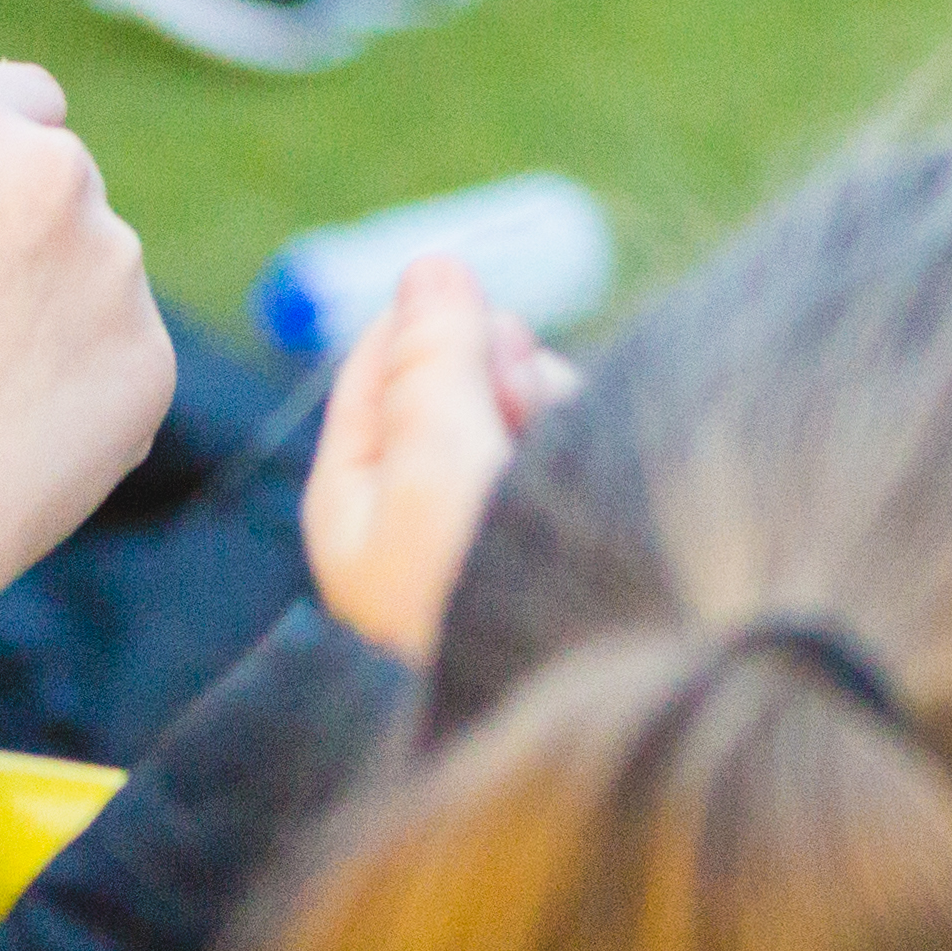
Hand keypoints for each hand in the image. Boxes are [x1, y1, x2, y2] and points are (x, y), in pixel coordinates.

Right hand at [0, 67, 175, 629]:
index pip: (21, 94)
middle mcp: (55, 177)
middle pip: (61, 183)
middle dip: (21, 231)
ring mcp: (116, 267)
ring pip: (92, 272)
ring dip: (49, 312)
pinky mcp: (153, 355)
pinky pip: (115, 352)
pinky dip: (76, 386)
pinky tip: (5, 439)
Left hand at [303, 253, 577, 661]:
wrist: (582, 686)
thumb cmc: (485, 578)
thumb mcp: (438, 449)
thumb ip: (432, 355)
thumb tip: (429, 264)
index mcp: (352, 513)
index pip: (372, 379)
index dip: (425, 329)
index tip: (481, 309)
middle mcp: (414, 527)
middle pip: (451, 391)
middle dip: (493, 373)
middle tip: (521, 390)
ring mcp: (489, 536)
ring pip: (518, 417)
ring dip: (545, 406)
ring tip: (570, 443)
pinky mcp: (558, 541)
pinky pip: (569, 453)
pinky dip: (584, 440)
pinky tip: (599, 458)